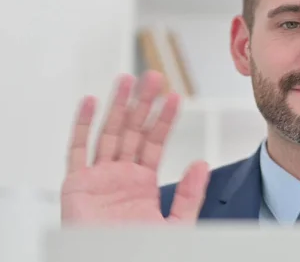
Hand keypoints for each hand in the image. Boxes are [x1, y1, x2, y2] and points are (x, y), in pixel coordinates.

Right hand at [61, 71, 208, 223]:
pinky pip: (77, 150)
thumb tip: (202, 165)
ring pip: (109, 132)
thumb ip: (189, 194)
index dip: (165, 120)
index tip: (175, 97)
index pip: (155, 142)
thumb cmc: (141, 250)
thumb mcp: (175, 224)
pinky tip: (92, 101)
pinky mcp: (76, 184)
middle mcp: (121, 175)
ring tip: (129, 79)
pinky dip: (82, 124)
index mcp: (143, 182)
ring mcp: (98, 176)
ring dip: (118, 105)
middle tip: (154, 76)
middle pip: (133, 130)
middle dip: (143, 103)